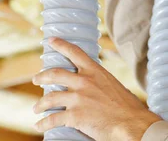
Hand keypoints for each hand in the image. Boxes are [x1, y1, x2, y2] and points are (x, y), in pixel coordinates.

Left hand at [32, 37, 161, 140]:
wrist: (131, 123)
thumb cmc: (128, 108)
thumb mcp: (115, 86)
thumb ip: (102, 84)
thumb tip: (97, 88)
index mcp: (95, 72)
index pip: (75, 53)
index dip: (61, 45)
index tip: (51, 41)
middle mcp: (84, 82)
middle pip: (55, 74)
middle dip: (42, 76)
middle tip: (36, 79)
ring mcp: (77, 98)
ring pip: (49, 98)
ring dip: (40, 104)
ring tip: (37, 108)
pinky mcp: (74, 116)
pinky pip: (52, 119)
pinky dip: (43, 123)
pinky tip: (39, 126)